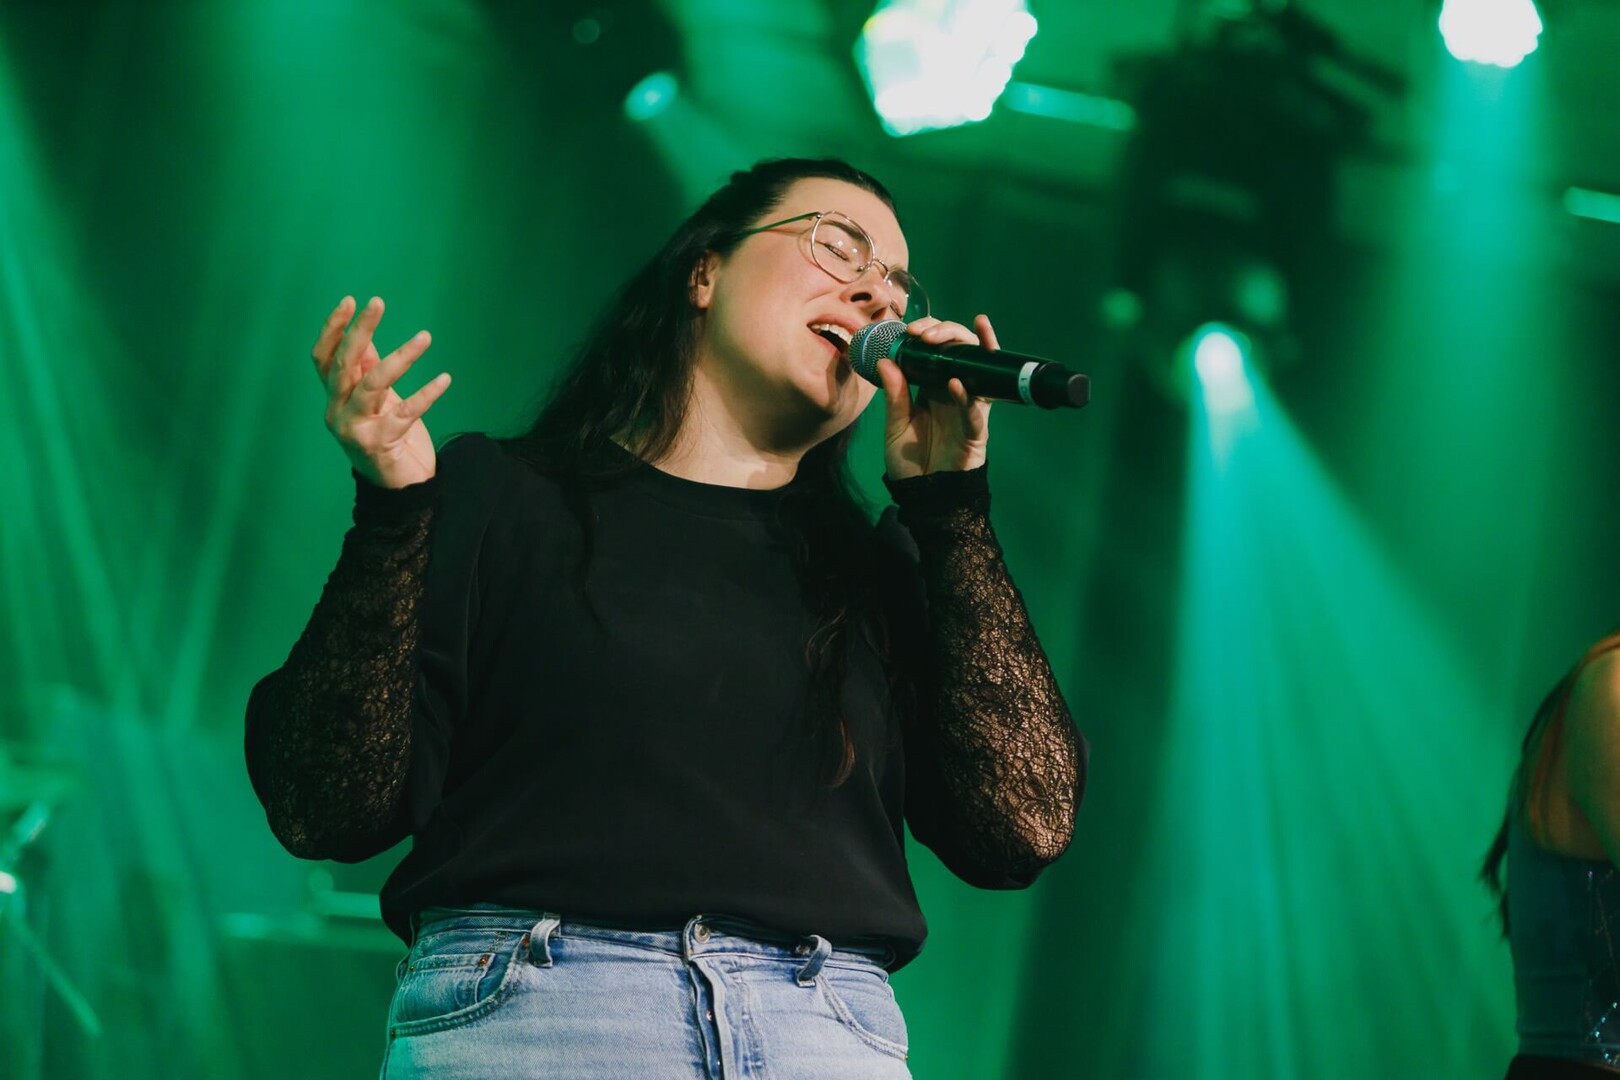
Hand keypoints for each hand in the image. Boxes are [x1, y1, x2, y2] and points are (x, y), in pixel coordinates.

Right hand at [311, 296, 448, 488]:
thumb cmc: (390, 440)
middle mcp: (337, 413)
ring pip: (372, 384)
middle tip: (378, 302)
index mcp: (334, 399)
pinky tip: (445, 379)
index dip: (333, 329)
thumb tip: (367, 337)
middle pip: (343, 364)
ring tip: (425, 337)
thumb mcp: (378, 402)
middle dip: (359, 330)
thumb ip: (368, 373)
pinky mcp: (379, 445)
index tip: (350, 301)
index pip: (323, 358)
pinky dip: (427, 394)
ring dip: (401, 357)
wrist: (400, 489)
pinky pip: (405, 413)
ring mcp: (355, 430)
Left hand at [876, 314, 994, 478]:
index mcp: (933, 385)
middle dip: (947, 331)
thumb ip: (894, 395)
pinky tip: (956, 384)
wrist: (922, 493)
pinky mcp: (976, 430)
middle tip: (925, 333)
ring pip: (980, 369)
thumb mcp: (895, 424)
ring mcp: (969, 407)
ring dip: (970, 349)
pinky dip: (967, 397)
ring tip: (951, 337)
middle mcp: (954, 390)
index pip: (939, 347)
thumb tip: (885, 360)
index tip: (910, 329)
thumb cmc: (910, 460)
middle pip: (962, 349)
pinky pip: (976, 411)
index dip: (930, 330)